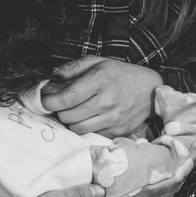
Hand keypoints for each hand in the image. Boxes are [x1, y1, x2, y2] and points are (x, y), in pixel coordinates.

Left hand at [42, 56, 162, 137]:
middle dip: (59, 111)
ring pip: (77, 128)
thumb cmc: (121, 74)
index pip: (67, 97)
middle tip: (60, 104)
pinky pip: (91, 134)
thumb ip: (73, 68)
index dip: (49, 101)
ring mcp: (113, 118)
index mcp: (100, 80)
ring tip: (74, 111)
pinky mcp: (117, 131)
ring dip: (70, 121)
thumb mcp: (98, 62)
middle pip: (68, 116)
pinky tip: (88, 118)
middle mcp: (107, 101)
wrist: (150, 90)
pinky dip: (85, 128)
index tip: (44, 99)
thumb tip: (52, 76)